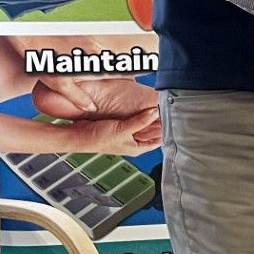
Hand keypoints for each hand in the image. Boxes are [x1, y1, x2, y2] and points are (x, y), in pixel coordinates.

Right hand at [33, 78, 161, 145]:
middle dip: (161, 121)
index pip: (159, 139)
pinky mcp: (122, 125)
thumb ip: (140, 121)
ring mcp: (128, 133)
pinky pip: (136, 118)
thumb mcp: (122, 130)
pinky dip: (142, 113)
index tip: (175, 119)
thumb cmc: (97, 139)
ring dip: (152, 116)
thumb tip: (154, 112)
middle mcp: (134, 141)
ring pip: (146, 123)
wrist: (78, 135)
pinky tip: (147, 106)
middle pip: (153, 131)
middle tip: (170, 109)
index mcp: (137, 148)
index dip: (167, 130)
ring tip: (161, 105)